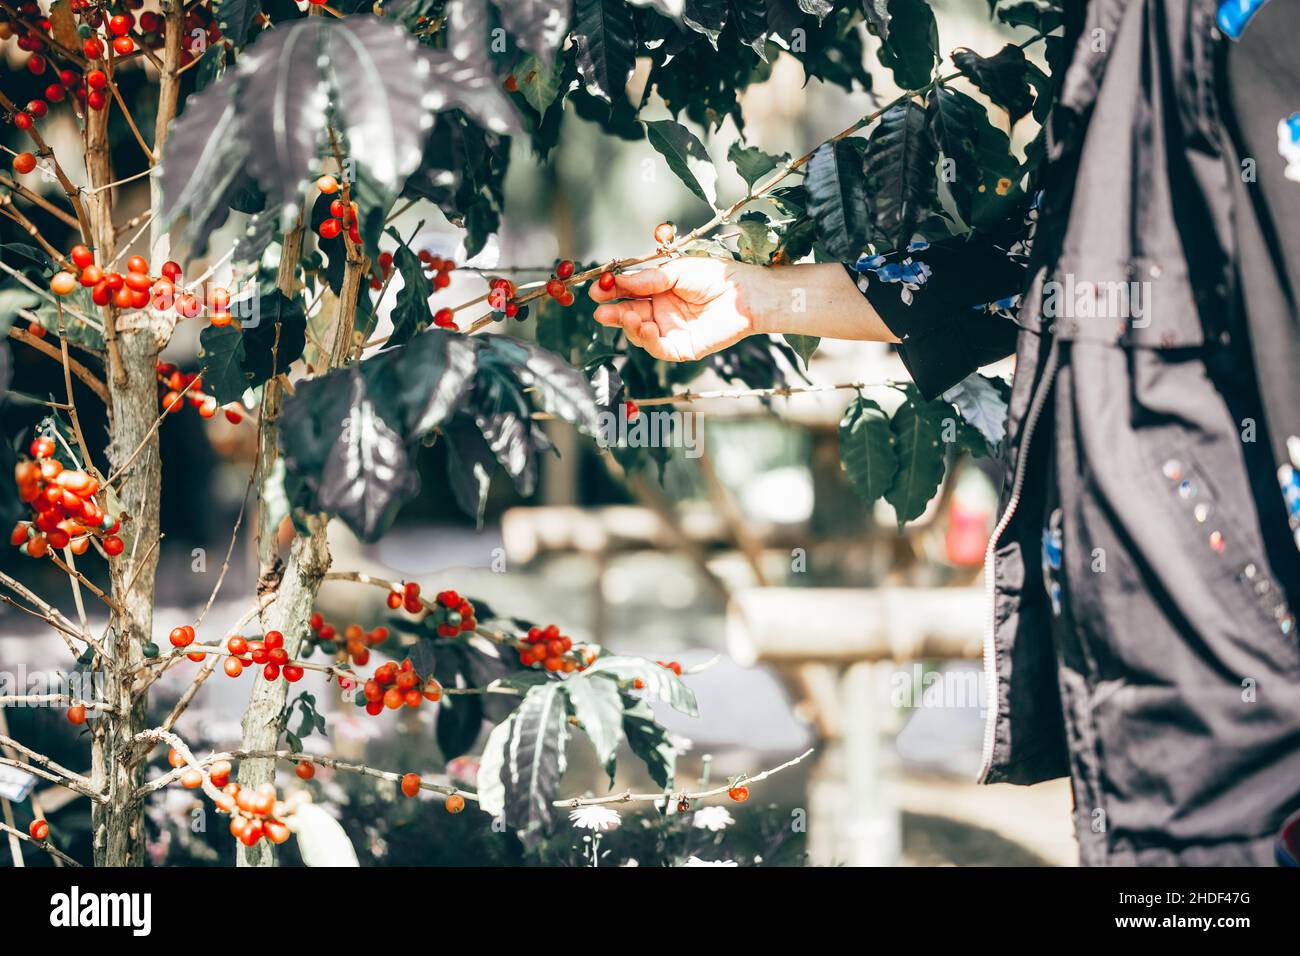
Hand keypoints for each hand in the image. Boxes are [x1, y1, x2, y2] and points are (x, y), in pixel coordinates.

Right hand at [588, 257, 766, 361]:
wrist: (745, 293)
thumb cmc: (716, 277)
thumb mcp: (676, 271)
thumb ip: (647, 279)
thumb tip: (618, 281)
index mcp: (658, 292)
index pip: (628, 294)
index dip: (611, 293)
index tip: (596, 289)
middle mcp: (662, 313)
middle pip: (629, 316)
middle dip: (613, 313)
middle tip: (600, 310)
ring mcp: (671, 331)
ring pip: (640, 334)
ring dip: (630, 326)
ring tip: (627, 315)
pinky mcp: (683, 348)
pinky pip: (659, 349)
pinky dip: (649, 340)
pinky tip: (646, 327)